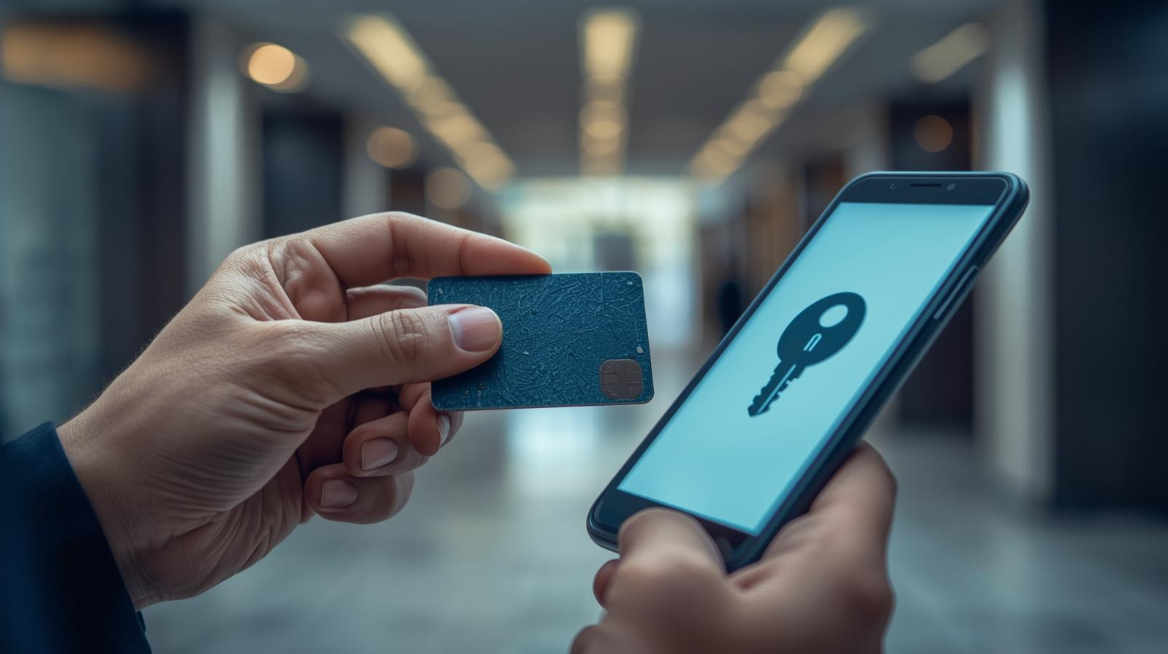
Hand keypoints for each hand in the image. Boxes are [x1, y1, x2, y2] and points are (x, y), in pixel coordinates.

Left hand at [56, 212, 549, 608]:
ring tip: (363, 461)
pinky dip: (373, 486)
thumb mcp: (289, 367)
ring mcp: (328, 397)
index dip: (468, 254)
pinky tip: (328, 497)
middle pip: (425, 337)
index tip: (532, 274)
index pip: (400, 246)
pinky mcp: (331, 459)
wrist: (122, 526)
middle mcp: (319, 332)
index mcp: (295, 278)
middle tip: (434, 414)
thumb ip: (393, 346)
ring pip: (417, 407)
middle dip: (436, 382)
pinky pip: (391, 466)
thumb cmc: (178, 419)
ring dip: (403, 441)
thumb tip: (483, 327)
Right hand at [573, 445, 895, 653]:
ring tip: (632, 598)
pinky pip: (712, 622)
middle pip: (777, 518)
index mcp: (841, 576)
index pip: (855, 465)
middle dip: (704, 514)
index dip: (812, 423)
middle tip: (660, 517)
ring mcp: (791, 651)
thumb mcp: (659, 585)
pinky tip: (629, 640)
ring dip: (670, 575)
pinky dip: (667, 620)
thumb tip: (658, 529)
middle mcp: (829, 613)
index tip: (767, 397)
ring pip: (730, 573)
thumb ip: (662, 523)